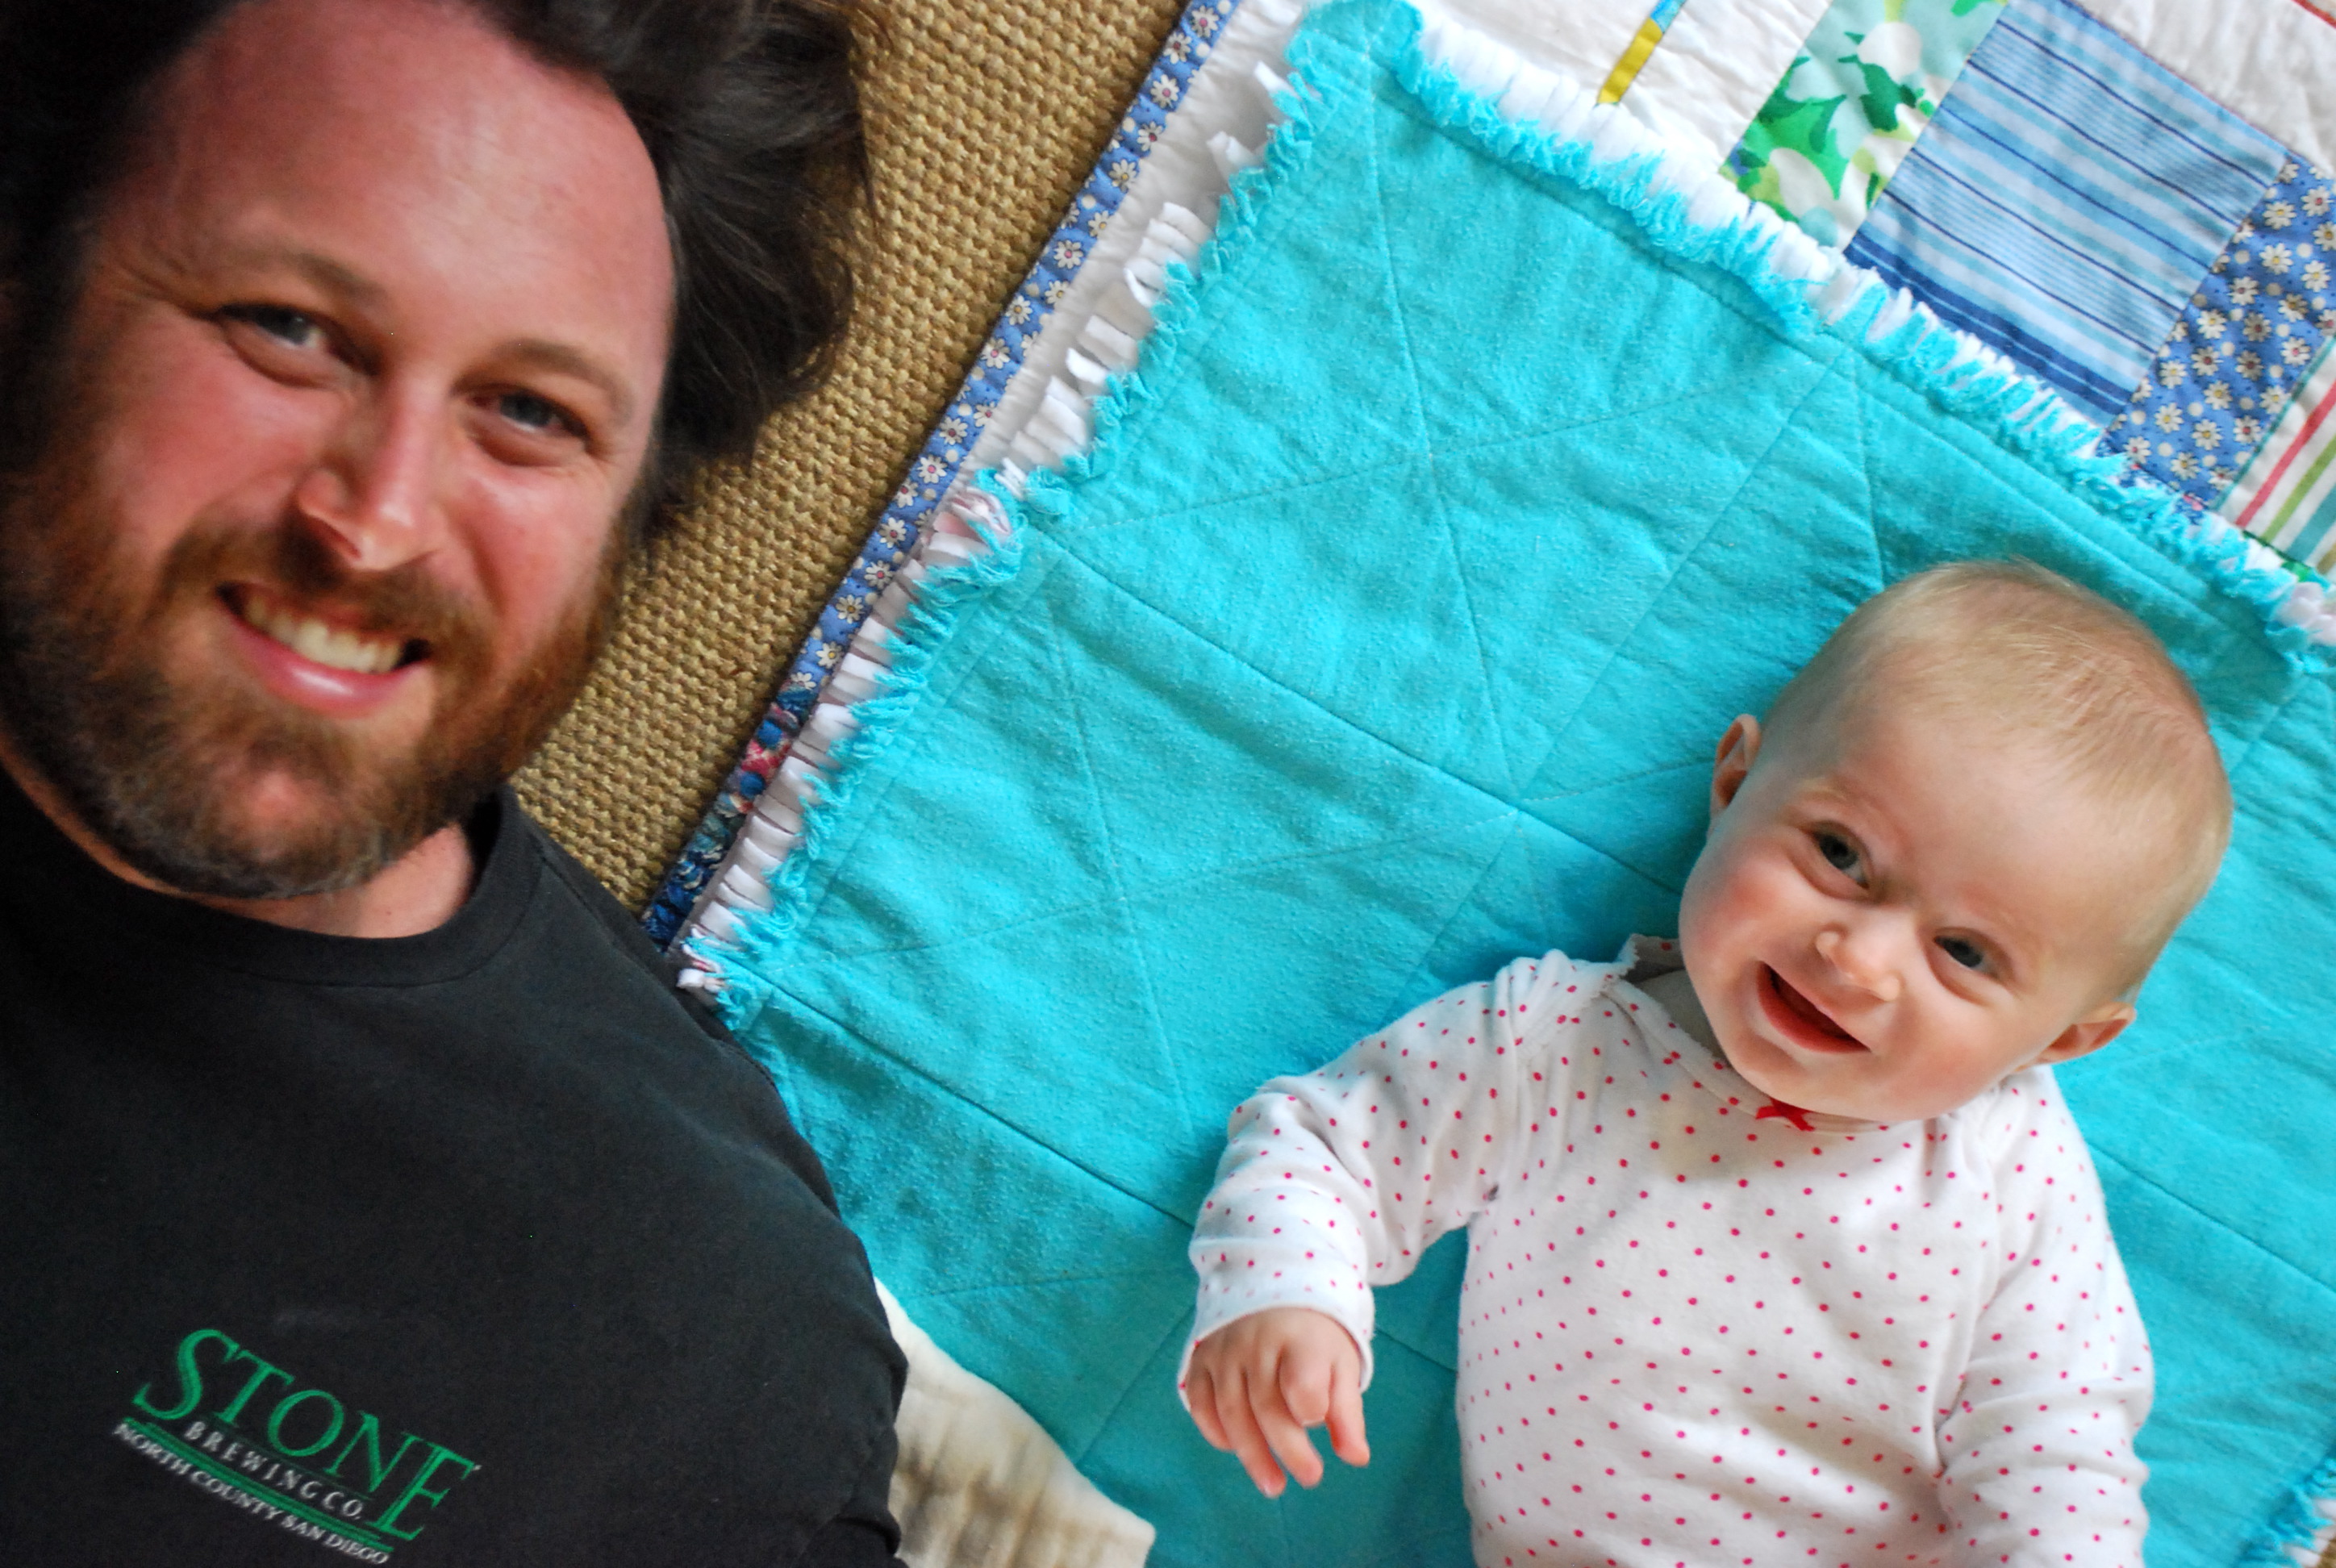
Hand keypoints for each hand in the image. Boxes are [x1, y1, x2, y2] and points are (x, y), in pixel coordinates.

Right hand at [1183, 1307, 1368, 1496]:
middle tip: (1310, 1478)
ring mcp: (1223, 1350)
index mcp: (1299, 1338)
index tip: (1321, 1423)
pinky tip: (1235, 1447)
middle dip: (1289, 1450)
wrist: (1271, 1288)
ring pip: (1231, 1411)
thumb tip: (1356, 1459)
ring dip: (1251, 1455)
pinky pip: (1199, 1402)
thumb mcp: (1340, 1364)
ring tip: (1274, 1486)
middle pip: (1267, 1405)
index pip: (1301, 1383)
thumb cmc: (1312, 1336)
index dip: (1312, 1410)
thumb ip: (1347, 1412)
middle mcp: (1255, 1341)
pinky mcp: (1200, 1358)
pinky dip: (1215, 1431)